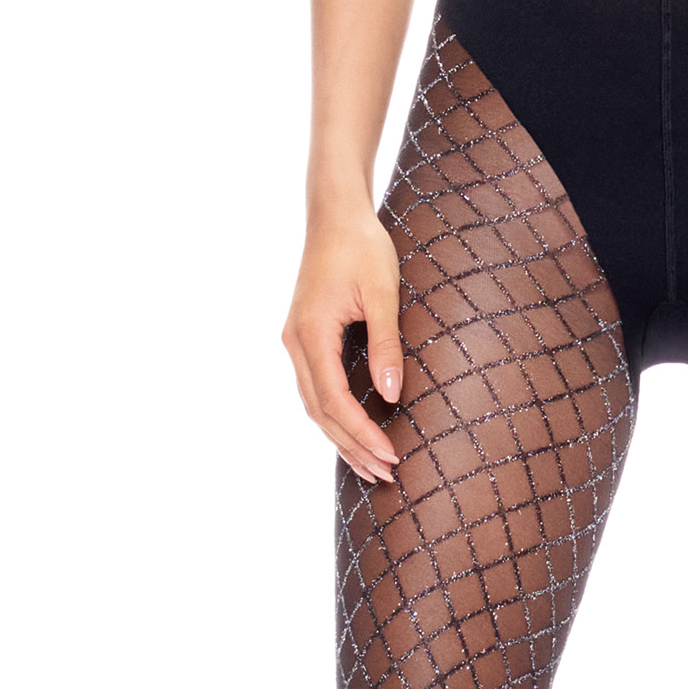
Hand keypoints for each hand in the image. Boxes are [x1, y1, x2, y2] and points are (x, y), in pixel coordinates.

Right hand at [281, 207, 403, 485]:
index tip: (390, 455)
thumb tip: (392, 395)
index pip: (335, 400)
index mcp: (311, 333)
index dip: (361, 433)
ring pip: (314, 404)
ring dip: (341, 436)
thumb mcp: (383, 294)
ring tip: (372, 465)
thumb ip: (386, 345)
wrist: (336, 214)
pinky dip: (335, 414)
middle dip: (352, 446)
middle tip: (385, 475)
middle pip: (320, 412)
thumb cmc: (362, 246)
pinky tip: (355, 430)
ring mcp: (296, 340)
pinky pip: (316, 387)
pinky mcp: (305, 337)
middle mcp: (296, 342)